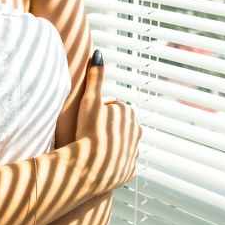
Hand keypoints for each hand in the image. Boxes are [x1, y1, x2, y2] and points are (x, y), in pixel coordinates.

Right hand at [75, 49, 141, 193]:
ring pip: (122, 144)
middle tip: (88, 133)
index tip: (87, 119)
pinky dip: (113, 164)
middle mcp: (137, 132)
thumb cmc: (87, 132)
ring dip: (111, 145)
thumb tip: (98, 53)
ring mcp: (134, 153)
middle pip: (118, 125)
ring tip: (93, 149)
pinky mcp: (130, 171)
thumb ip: (95, 77)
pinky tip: (101, 163)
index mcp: (128, 113)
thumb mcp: (89, 101)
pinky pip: (121, 165)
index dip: (98, 112)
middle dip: (106, 127)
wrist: (88, 168)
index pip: (112, 108)